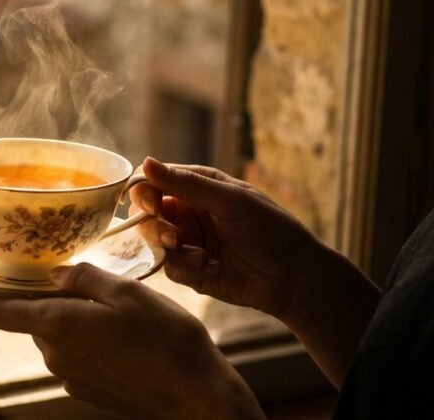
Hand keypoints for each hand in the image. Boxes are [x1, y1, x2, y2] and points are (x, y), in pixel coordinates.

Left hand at [0, 263, 263, 419]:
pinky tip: (126, 340)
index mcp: (57, 326)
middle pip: (38, 318)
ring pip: (61, 335)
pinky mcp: (88, 390)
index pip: (0, 313)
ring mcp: (71, 377)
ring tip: (123, 317)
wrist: (195, 395)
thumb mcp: (124, 291)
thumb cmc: (164, 338)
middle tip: (94, 288)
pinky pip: (79, 355)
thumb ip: (81, 278)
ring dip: (78, 321)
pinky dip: (92, 342)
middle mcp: (55, 355)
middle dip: (54, 300)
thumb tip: (55, 275)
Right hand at [131, 158, 379, 386]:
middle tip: (175, 235)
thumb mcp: (230, 200)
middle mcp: (189, 213)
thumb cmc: (270, 230)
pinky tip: (209, 267)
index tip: (151, 205)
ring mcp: (189, 241)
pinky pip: (168, 266)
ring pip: (153, 241)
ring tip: (198, 255)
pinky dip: (184, 267)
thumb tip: (145, 162)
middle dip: (155, 225)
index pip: (154, 182)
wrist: (295, 279)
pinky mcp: (190, 270)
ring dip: (170, 247)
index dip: (144, 192)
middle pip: (147, 213)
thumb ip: (186, 183)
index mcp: (197, 188)